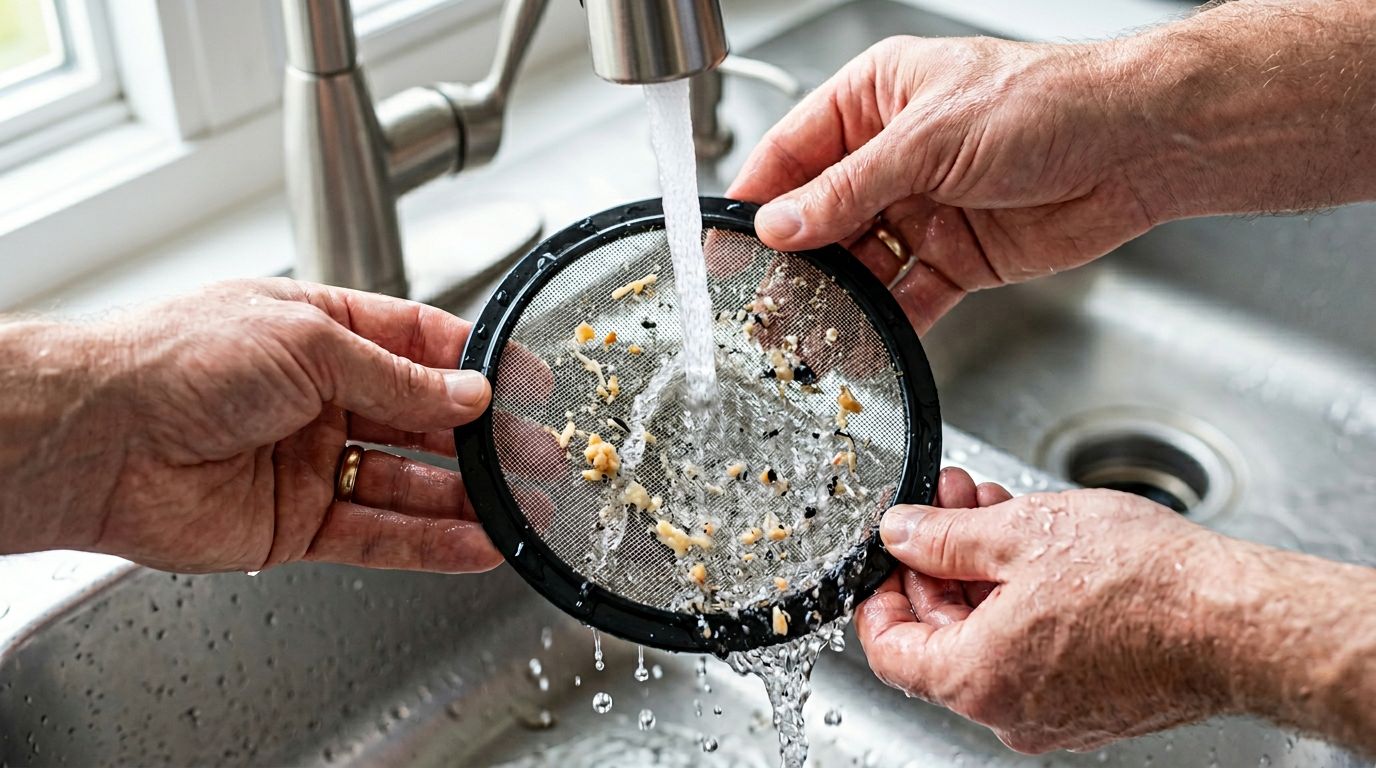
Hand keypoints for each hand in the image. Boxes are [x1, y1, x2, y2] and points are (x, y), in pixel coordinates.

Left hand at [50, 279, 503, 573]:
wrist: (95, 439)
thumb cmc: (177, 360)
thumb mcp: (309, 342)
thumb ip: (399, 376)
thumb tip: (469, 393)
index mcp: (322, 334)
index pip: (420, 345)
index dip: (478, 365)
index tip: (528, 383)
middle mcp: (321, 398)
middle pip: (423, 422)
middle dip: (485, 441)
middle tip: (541, 456)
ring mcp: (311, 463)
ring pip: (408, 485)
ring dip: (469, 498)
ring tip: (525, 509)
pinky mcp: (296, 525)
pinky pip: (377, 535)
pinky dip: (430, 543)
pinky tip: (476, 545)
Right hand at [728, 36, 1152, 333]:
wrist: (1136, 146)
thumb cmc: (1049, 103)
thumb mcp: (928, 140)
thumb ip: (847, 190)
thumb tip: (782, 224)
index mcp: (875, 101)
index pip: (792, 153)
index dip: (756, 198)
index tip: (725, 242)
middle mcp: (893, 156)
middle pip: (820, 216)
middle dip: (792, 260)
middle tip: (759, 301)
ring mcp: (924, 209)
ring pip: (860, 264)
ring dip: (835, 298)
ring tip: (802, 331)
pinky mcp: (957, 257)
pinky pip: (907, 296)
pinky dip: (885, 322)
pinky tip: (862, 342)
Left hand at [857, 468, 1241, 752]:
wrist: (1240, 622)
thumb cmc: (1145, 586)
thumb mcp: (1020, 535)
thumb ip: (944, 536)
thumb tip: (901, 533)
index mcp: (977, 679)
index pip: (888, 649)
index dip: (879, 593)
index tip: (887, 553)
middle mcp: (1010, 711)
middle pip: (941, 637)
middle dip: (940, 560)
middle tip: (950, 500)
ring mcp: (1055, 713)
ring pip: (990, 638)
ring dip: (982, 571)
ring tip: (994, 508)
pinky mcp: (1094, 702)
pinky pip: (1034, 651)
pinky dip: (1023, 600)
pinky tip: (1036, 547)